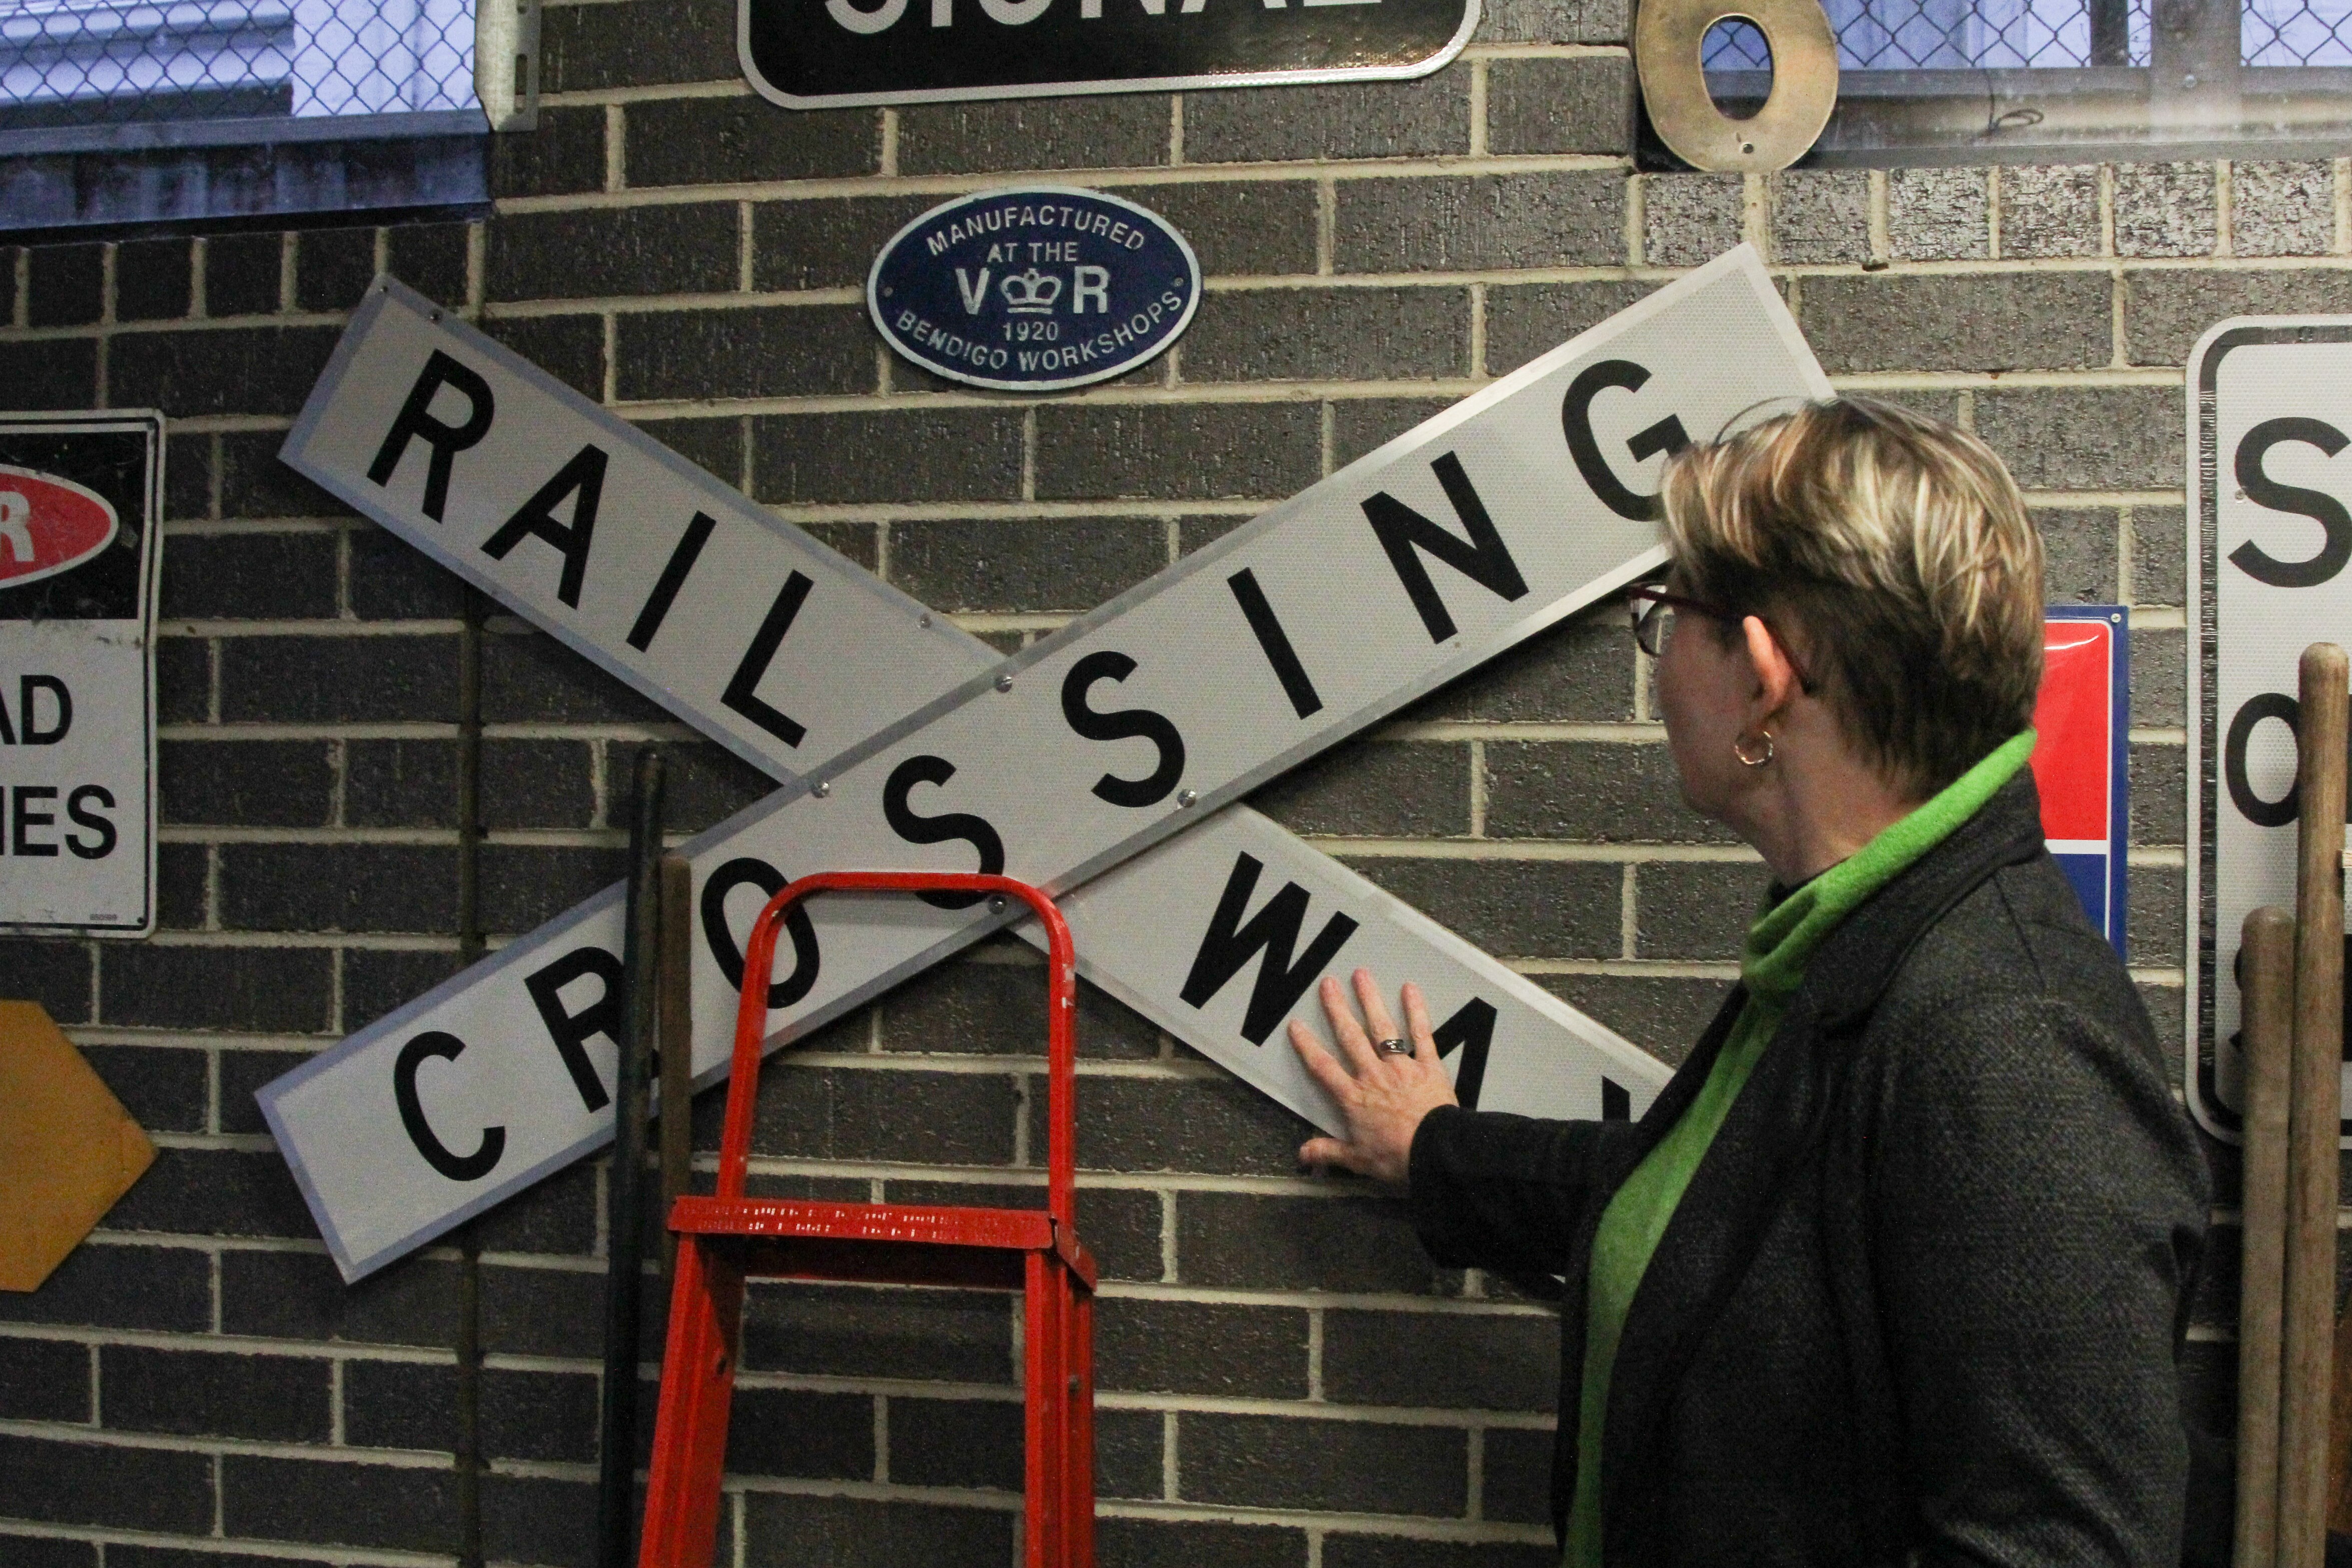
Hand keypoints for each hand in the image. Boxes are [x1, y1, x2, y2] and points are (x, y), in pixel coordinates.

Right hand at [1290, 968, 1458, 1185]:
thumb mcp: (1358, 1160)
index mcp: (1353, 1098)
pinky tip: (1410, 989)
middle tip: (1328, 984)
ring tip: (1361, 975)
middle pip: (1350, 1037)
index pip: (1323, 1067)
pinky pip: (1421, 1034)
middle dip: (1337, 1009)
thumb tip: (1302, 1155)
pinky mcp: (1428, 1066)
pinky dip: (1416, 1011)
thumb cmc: (1397, 1158)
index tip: (1296, 1026)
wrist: (1436, 1153)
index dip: (1307, 1046)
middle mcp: (1373, 1076)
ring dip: (1370, 1000)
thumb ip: (1329, 1152)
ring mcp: (1401, 1067)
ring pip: (1382, 1028)